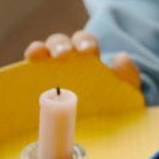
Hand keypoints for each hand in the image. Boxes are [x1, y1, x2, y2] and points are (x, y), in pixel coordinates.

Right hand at [25, 30, 140, 88]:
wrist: (101, 117)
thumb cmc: (114, 98)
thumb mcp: (128, 88)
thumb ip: (129, 74)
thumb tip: (121, 58)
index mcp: (89, 54)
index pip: (85, 41)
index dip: (84, 42)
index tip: (87, 51)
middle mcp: (68, 56)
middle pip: (61, 42)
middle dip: (60, 45)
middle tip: (62, 55)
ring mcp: (51, 66)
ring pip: (44, 50)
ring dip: (41, 49)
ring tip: (38, 56)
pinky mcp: (39, 78)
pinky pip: (32, 66)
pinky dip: (31, 59)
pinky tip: (29, 62)